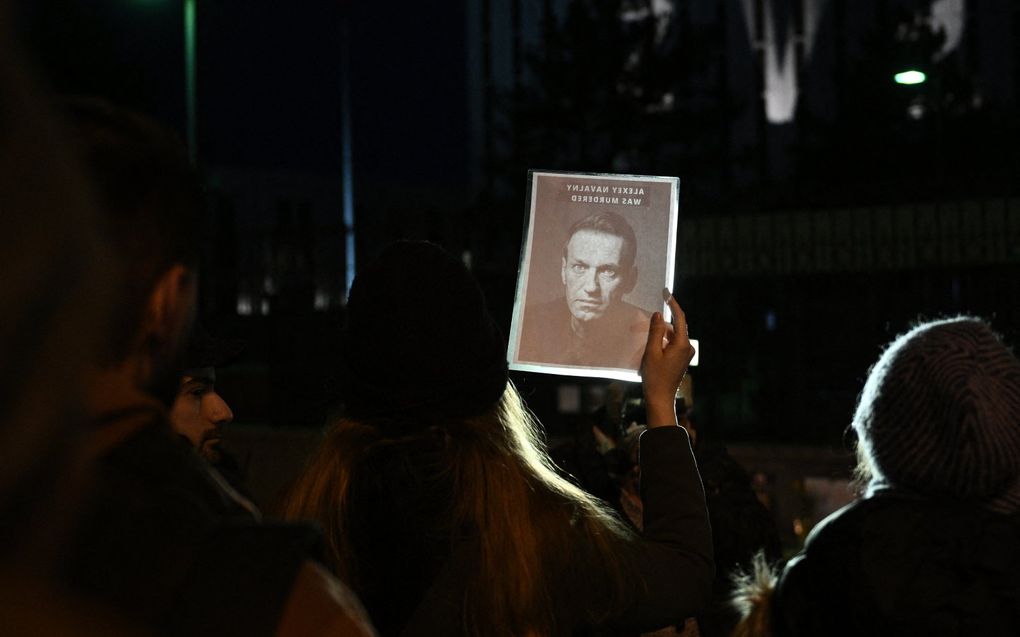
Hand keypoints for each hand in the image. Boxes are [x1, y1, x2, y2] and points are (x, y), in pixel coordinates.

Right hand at [640, 290, 694, 427]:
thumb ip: (656, 331)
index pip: (680, 318)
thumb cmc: (655, 377)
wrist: (660, 398)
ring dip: (661, 334)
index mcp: (682, 344)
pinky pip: (672, 344)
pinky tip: (652, 346)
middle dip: (662, 322)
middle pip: (675, 327)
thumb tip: (658, 315)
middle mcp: (687, 348)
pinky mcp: (681, 359)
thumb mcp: (652, 352)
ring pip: (673, 336)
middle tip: (648, 317)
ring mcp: (685, 354)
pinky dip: (663, 341)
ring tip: (646, 338)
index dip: (673, 303)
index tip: (666, 292)